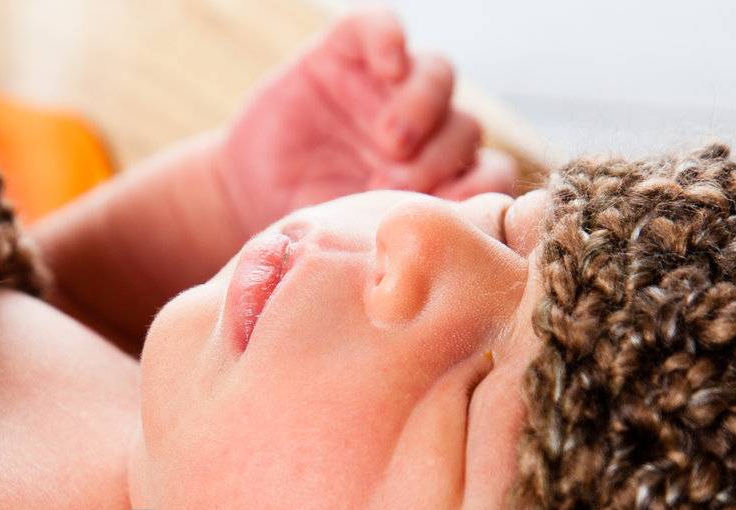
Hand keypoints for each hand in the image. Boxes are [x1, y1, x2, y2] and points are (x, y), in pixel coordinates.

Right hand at [217, 7, 516, 237]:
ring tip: (390, 142)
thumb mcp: (358, 244)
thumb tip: (441, 256)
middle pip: (465, 126)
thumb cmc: (308, 230)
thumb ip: (402, 237)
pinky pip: (383, 27)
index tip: (440, 217)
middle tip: (400, 185)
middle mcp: (425, 131)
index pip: (490, 175)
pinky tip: (387, 65)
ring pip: (438, 74)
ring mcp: (389, 88)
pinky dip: (390, 40)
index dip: (476, 192)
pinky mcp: (351, 51)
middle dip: (441, 158)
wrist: (244, 198)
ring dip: (424, 106)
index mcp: (439, 179)